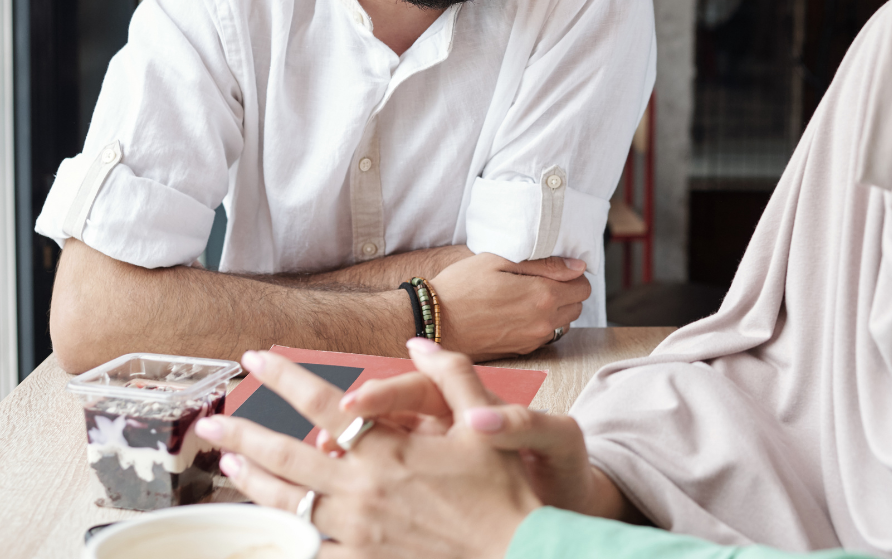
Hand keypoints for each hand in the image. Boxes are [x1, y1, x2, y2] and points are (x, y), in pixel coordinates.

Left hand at [198, 350, 540, 558]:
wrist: (518, 554)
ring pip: (287, 503)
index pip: (320, 404)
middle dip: (242, 435)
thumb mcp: (484, 422)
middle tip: (210, 424)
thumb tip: (417, 342)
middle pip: (285, 456)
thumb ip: (451, 376)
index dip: (283, 377)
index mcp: (388, 450)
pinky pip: (310, 548)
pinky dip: (284, 535)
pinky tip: (267, 525)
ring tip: (229, 467)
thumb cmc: (503, 490)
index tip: (253, 358)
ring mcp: (358, 530)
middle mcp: (363, 489)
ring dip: (253, 482)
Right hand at [326, 338, 624, 516]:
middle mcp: (446, 427)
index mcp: (471, 405)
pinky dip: (361, 485)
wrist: (569, 503)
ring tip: (321, 460)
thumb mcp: (554, 437)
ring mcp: (433, 457)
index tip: (355, 405)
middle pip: (386, 414)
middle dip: (350, 421)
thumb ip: (522, 422)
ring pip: (377, 446)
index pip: (418, 388)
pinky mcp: (429, 486)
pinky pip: (387, 477)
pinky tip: (336, 499)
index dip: (386, 392)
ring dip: (347, 452)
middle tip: (323, 438)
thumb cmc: (560, 467)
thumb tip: (481, 418)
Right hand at [429, 254, 589, 359]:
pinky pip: (546, 336)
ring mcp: (532, 339)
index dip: (572, 274)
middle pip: (578, 306)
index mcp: (542, 295)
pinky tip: (519, 313)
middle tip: (541, 280)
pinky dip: (541, 324)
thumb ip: (543, 263)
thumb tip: (577, 267)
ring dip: (556, 309)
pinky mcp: (521, 351)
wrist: (432, 322)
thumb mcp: (497, 260)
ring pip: (564, 323)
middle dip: (567, 291)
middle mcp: (543, 321)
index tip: (554, 268)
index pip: (583, 286)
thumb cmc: (460, 287)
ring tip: (529, 296)